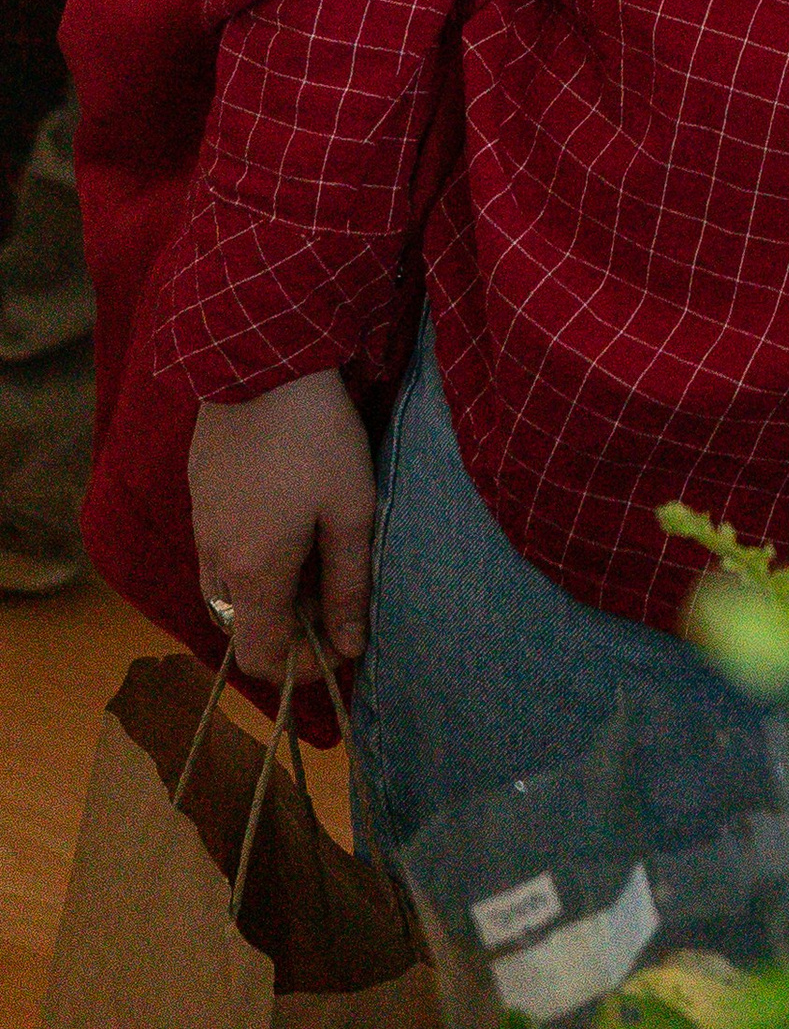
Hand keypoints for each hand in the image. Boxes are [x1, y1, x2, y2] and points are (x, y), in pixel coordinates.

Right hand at [190, 373, 375, 683]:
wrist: (261, 362)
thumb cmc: (317, 437)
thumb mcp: (351, 509)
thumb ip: (348, 585)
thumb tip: (350, 647)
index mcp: (253, 574)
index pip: (258, 658)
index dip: (297, 667)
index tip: (337, 644)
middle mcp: (215, 560)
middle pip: (240, 627)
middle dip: (283, 628)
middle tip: (330, 592)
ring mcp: (199, 525)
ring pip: (224, 590)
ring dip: (263, 592)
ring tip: (311, 552)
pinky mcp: (198, 493)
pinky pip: (216, 551)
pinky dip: (246, 557)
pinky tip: (283, 518)